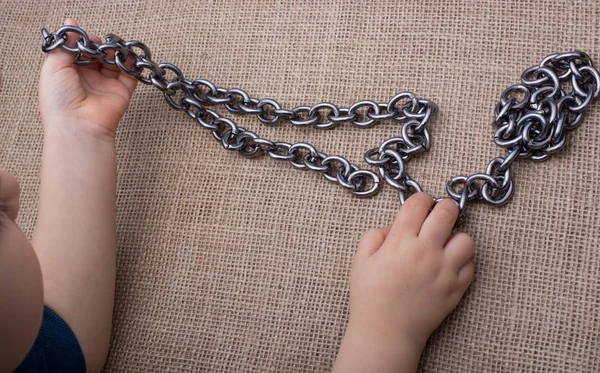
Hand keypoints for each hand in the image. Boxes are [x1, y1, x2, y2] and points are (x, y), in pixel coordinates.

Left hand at [39, 19, 137, 137]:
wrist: (78, 125)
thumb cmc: (59, 98)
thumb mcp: (53, 66)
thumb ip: (64, 44)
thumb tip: (71, 23)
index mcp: (69, 72)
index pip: (80, 50)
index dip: (84, 41)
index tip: (86, 38)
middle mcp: (88, 78)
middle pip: (98, 55)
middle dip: (100, 46)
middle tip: (100, 44)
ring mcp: (106, 85)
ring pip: (114, 62)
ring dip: (115, 52)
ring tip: (113, 50)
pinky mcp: (122, 92)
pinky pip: (130, 74)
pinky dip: (131, 63)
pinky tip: (127, 56)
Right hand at [349, 193, 473, 350]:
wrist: (386, 333)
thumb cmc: (370, 297)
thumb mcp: (361, 261)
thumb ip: (375, 235)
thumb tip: (393, 226)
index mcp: (400, 241)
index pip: (419, 203)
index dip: (420, 199)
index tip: (419, 205)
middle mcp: (426, 251)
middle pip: (448, 212)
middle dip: (443, 208)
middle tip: (437, 216)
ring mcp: (444, 270)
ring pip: (466, 239)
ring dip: (456, 237)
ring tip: (444, 245)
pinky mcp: (456, 288)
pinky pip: (470, 266)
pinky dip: (462, 263)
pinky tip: (447, 267)